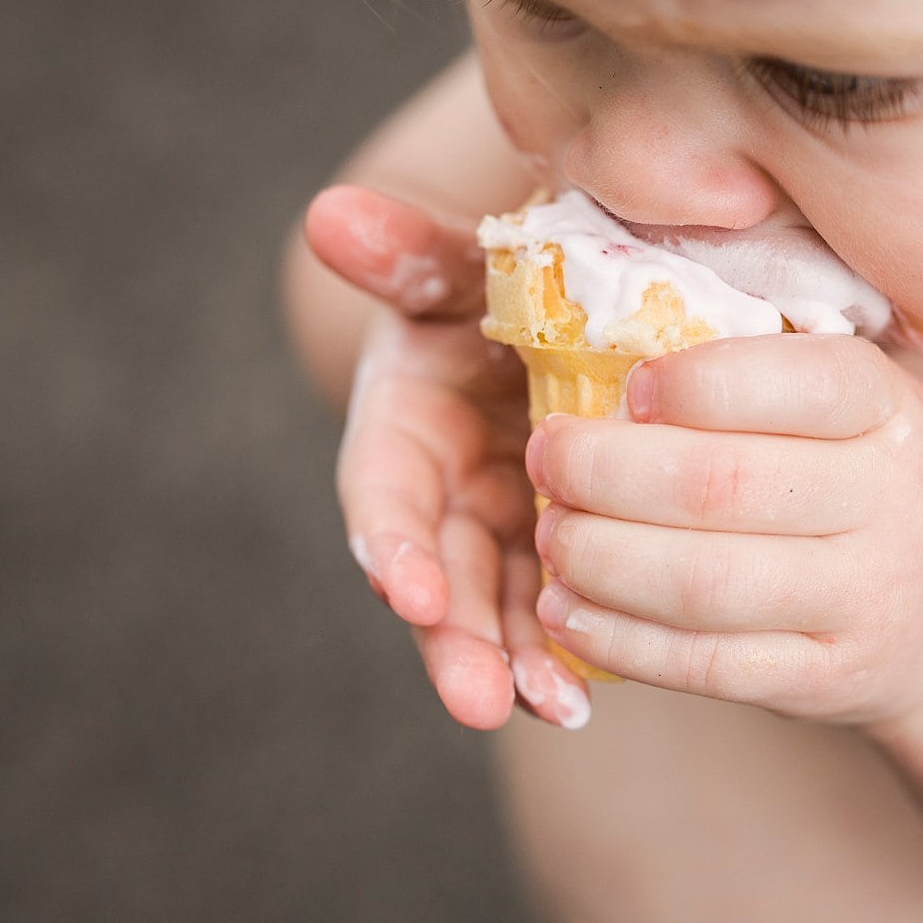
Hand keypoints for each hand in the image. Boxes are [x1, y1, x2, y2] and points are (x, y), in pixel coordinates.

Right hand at [305, 185, 591, 730]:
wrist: (572, 309)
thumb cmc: (504, 281)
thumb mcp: (458, 265)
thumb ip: (405, 251)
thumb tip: (329, 213)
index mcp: (405, 424)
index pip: (384, 493)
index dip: (391, 543)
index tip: (409, 593)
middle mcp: (442, 492)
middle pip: (438, 577)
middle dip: (456, 640)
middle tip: (483, 700)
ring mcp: (502, 530)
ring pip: (498, 610)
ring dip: (515, 664)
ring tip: (554, 709)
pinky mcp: (560, 553)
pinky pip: (560, 611)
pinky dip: (570, 650)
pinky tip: (592, 690)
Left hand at [524, 333, 922, 723]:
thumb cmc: (865, 484)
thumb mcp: (849, 409)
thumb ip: (754, 375)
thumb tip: (598, 342)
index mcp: (888, 409)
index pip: (790, 382)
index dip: (692, 384)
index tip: (625, 390)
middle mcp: (892, 501)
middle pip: (720, 485)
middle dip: (605, 471)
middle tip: (547, 459)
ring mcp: (865, 598)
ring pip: (702, 583)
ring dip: (599, 559)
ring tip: (550, 538)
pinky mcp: (827, 679)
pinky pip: (705, 665)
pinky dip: (619, 640)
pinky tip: (567, 612)